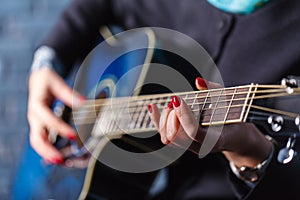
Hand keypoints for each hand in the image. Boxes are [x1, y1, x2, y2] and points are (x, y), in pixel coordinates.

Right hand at [27, 68, 85, 164]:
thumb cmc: (48, 80)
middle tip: (59, 159)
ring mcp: (36, 122)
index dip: (60, 128)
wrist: (38, 79)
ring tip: (59, 161)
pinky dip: (47, 149)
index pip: (48, 119)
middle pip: (36, 137)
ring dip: (46, 153)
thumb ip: (69, 94)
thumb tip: (83, 102)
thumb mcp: (57, 83)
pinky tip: (57, 155)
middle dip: (47, 149)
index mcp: (37, 105)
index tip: (73, 135)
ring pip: (37, 141)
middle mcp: (34, 116)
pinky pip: (40, 140)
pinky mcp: (39, 125)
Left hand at [148, 78, 272, 167]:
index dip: (183, 116)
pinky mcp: (183, 145)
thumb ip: (214, 91)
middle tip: (176, 100)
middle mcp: (201, 146)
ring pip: (168, 138)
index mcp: (215, 138)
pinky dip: (158, 121)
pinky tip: (153, 107)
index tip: (177, 99)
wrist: (237, 138)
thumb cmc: (236, 117)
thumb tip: (198, 81)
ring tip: (171, 104)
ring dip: (164, 118)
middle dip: (172, 115)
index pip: (193, 132)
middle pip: (177, 136)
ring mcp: (191, 148)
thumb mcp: (231, 101)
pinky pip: (165, 136)